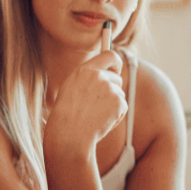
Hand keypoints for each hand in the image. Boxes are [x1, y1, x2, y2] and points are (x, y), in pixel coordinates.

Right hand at [44, 25, 126, 154]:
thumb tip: (105, 73)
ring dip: (113, 104)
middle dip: (112, 90)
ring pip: (119, 94)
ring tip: (95, 115)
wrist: (70, 134)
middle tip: (98, 105)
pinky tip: (101, 121)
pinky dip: (116, 115)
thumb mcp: (71, 88)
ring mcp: (110, 88)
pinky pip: (123, 107)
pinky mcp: (119, 102)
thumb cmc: (67, 115)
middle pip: (117, 78)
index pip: (109, 55)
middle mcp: (98, 76)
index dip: (116, 62)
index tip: (116, 69)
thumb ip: (87, 77)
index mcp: (84, 70)